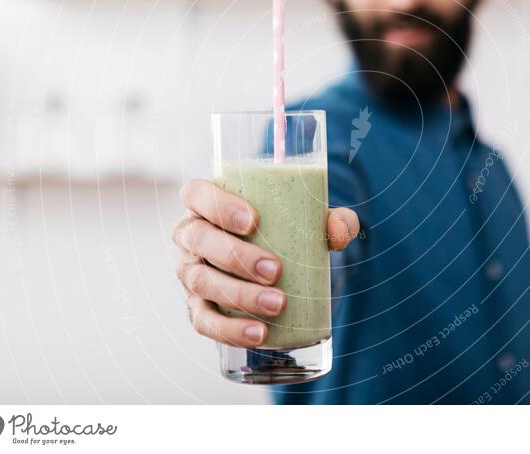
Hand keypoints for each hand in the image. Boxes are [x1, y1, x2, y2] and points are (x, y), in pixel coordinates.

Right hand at [172, 179, 359, 347]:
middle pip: (198, 239)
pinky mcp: (198, 307)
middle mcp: (191, 236)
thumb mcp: (308, 220)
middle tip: (275, 270)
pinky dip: (230, 330)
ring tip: (278, 304)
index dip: (218, 206)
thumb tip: (339, 231)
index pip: (196, 194)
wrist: (276, 269)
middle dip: (236, 256)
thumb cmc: (284, 233)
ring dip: (238, 294)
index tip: (253, 221)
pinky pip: (204, 321)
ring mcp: (190, 272)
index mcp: (206, 203)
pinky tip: (259, 333)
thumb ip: (333, 220)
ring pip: (201, 281)